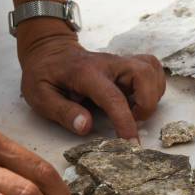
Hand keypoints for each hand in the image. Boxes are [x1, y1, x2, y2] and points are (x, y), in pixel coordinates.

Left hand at [16, 19, 165, 140]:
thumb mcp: (40, 96)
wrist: (49, 50)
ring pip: (152, 71)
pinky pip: (152, 69)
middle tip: (133, 120)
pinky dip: (153, 87)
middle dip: (147, 103)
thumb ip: (63, 111)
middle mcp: (109, 64)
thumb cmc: (44, 75)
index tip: (131, 144)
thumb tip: (86, 126)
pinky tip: (139, 100)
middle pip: (144, 74)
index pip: (113, 97)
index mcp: (86, 73)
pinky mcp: (127, 64)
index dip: (125, 122)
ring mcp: (120, 62)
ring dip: (151, 95)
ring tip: (135, 111)